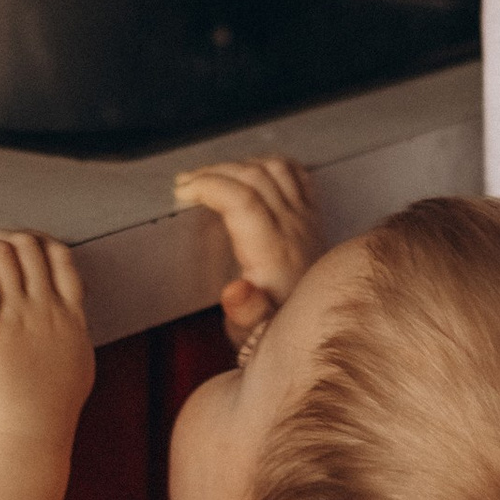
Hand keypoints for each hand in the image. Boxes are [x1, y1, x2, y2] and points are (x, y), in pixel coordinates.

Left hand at [0, 233, 94, 445]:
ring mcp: (19, 319)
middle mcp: (48, 312)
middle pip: (26, 244)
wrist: (20, 446)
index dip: (30, 241)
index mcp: (70, 322)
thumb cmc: (39, 421)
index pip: (59, 256)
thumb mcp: (70, 373)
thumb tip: (53, 327)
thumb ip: (63, 342)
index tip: (2, 247)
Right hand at [173, 156, 321, 349]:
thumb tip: (236, 292)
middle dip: (215, 171)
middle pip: (256, 177)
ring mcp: (306, 221)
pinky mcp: (314, 219)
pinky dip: (271, 165)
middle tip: (187, 183)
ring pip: (277, 169)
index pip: (242, 199)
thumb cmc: (275, 333)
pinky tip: (254, 171)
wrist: (315, 333)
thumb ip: (244, 313)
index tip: (184, 191)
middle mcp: (294, 230)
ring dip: (240, 164)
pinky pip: (298, 176)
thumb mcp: (250, 334)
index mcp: (274, 253)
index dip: (210, 185)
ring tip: (213, 175)